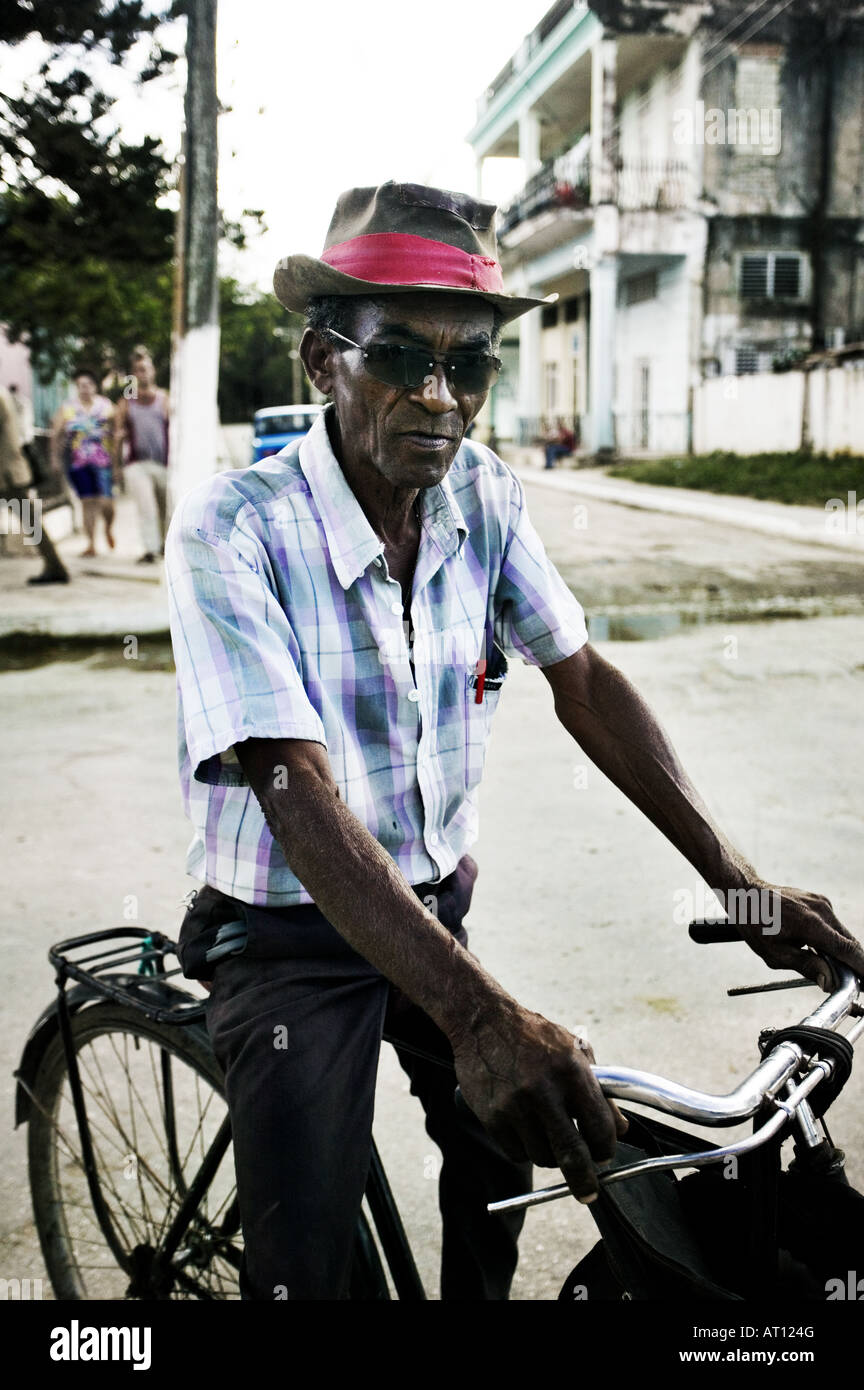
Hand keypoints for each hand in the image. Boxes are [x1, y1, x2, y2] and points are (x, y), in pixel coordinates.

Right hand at [451, 999, 627, 1202]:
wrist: (483, 1021)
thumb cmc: (534, 1036)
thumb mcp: (574, 1051)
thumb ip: (599, 1091)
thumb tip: (622, 1129)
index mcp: (571, 1071)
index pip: (599, 1126)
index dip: (606, 1147)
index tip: (605, 1154)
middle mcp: (543, 1090)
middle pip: (572, 1154)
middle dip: (585, 1180)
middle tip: (589, 1192)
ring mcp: (515, 1105)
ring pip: (543, 1156)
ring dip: (550, 1156)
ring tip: (548, 1135)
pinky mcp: (492, 1116)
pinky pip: (516, 1152)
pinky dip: (525, 1149)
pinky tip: (525, 1128)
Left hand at [726, 881, 863, 989]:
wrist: (746, 894)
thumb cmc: (756, 924)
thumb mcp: (776, 953)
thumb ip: (807, 967)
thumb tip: (830, 982)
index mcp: (811, 924)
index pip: (846, 949)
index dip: (861, 967)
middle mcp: (821, 909)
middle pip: (849, 942)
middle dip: (853, 963)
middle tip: (849, 982)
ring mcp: (821, 902)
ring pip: (842, 933)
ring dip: (842, 951)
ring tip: (830, 968)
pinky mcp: (819, 900)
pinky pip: (833, 924)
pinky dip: (833, 938)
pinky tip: (819, 948)